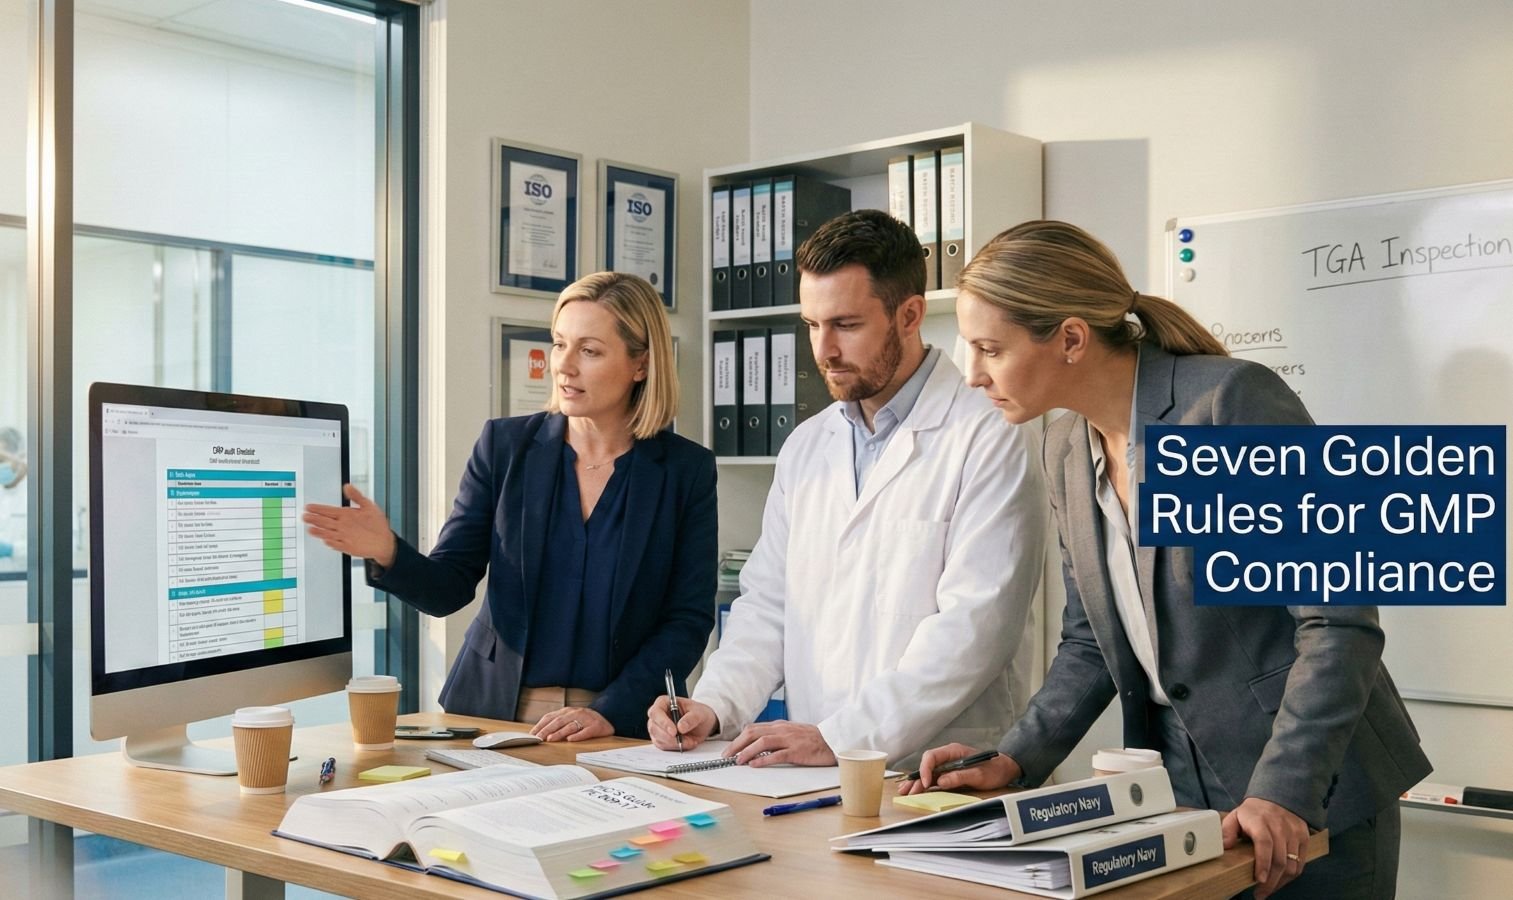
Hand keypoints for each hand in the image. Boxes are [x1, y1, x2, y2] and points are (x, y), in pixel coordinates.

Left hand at [303, 484, 397, 566]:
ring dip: (316, 531)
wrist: (384, 543)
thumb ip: (356, 496)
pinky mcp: (346, 547)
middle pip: (323, 522)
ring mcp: (343, 538)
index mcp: (347, 515)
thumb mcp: (369, 506)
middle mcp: (342, 526)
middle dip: (312, 519)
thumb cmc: (378, 525)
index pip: (327, 510)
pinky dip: (326, 541)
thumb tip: (347, 487)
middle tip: (304, 517)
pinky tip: (323, 540)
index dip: (316, 509)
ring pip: (325, 533)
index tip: (308, 507)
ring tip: (309, 528)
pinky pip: (333, 544)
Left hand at [532, 707, 612, 741]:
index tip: (532, 734)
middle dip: (547, 730)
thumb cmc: (586, 721)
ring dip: (559, 733)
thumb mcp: (571, 719)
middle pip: (558, 721)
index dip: (540, 725)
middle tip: (538, 738)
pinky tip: (570, 740)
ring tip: (551, 739)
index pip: (550, 717)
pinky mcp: (596, 727)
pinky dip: (578, 735)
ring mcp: (586, 719)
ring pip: (570, 726)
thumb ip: (558, 723)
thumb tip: (541, 733)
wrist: (607, 719)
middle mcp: (576, 713)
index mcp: (568, 711)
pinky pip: (586, 731)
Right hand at [647, 695, 717, 749]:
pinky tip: (686, 743)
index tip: (674, 731)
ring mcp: (657, 728)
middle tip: (683, 740)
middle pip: (654, 728)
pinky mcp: (660, 739)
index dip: (663, 722)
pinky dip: (675, 747)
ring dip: (674, 743)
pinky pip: (663, 746)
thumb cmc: (698, 714)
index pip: (655, 712)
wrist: (702, 724)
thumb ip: (691, 718)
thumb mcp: (699, 713)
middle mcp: (657, 715)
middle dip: (669, 737)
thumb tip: (681, 727)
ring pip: (658, 739)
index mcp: (663, 703)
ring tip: (690, 741)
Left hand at [724, 721, 835, 766]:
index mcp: (779, 726)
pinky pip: (777, 755)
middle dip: (737, 745)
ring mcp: (789, 740)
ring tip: (737, 761)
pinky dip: (763, 760)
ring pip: (762, 742)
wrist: (832, 740)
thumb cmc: (812, 739)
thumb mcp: (791, 732)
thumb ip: (776, 735)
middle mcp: (781, 730)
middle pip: (753, 733)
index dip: (738, 739)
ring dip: (746, 751)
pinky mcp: (797, 751)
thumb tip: (757, 743)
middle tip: (727, 756)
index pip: (753, 729)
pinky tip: (754, 765)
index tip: (729, 749)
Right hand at [897, 743, 1020, 794]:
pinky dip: (926, 785)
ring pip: (929, 773)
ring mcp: (949, 766)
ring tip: (906, 792)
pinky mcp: (950, 774)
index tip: (925, 782)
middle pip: (927, 765)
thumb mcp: (979, 774)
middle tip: (906, 790)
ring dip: (918, 783)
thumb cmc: (994, 769)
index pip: (932, 757)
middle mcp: (948, 757)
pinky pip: (935, 779)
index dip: (925, 769)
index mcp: (953, 751)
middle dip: (916, 778)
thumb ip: (960, 776)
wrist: (1005, 769)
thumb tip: (941, 781)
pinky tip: (918, 791)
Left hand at [1221, 797, 1308, 898]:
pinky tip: (1280, 881)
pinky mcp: (1304, 838)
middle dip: (1271, 882)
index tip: (1260, 880)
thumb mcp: (1236, 816)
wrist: (1277, 797)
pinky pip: (1301, 862)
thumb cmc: (1253, 812)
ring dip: (1281, 882)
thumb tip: (1225, 846)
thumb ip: (1227, 830)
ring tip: (1269, 890)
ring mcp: (1294, 833)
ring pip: (1292, 864)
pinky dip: (1291, 875)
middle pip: (1280, 860)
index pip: (1264, 844)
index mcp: (1260, 821)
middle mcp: (1280, 827)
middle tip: (1260, 894)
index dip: (1263, 864)